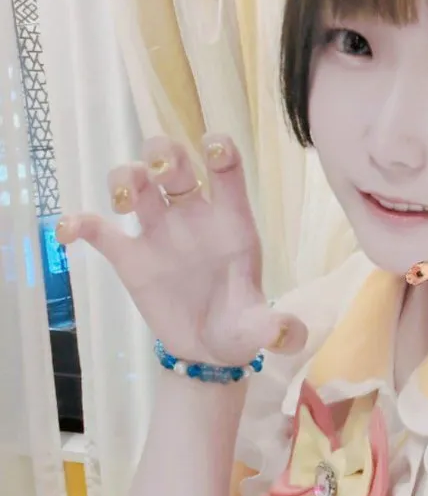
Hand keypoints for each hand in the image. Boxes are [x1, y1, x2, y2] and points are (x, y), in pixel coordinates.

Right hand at [56, 135, 305, 365]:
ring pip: (135, 183)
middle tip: (159, 174)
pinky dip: (79, 224)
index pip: (226, 172)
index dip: (220, 151)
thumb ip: (277, 328)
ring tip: (123, 204)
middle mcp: (193, 217)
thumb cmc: (239, 325)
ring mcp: (159, 233)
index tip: (212, 146)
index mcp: (231, 222)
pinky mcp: (130, 257)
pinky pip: (98, 230)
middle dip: (163, 156)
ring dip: (124, 180)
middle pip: (173, 163)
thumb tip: (290, 335)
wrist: (208, 350)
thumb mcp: (259, 328)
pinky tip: (69, 232)